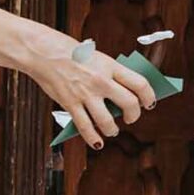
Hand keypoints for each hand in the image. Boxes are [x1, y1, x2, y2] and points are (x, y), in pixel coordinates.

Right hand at [22, 31, 157, 150]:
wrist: (44, 52)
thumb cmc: (72, 54)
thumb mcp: (98, 58)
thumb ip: (111, 75)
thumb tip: (123, 95)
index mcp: (111, 66)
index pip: (140, 83)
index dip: (149, 96)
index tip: (149, 103)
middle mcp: (101, 80)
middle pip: (129, 103)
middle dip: (134, 115)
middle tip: (131, 118)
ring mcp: (85, 94)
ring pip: (107, 120)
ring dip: (113, 129)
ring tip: (112, 130)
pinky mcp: (70, 104)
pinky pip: (85, 127)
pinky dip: (93, 138)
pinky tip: (97, 141)